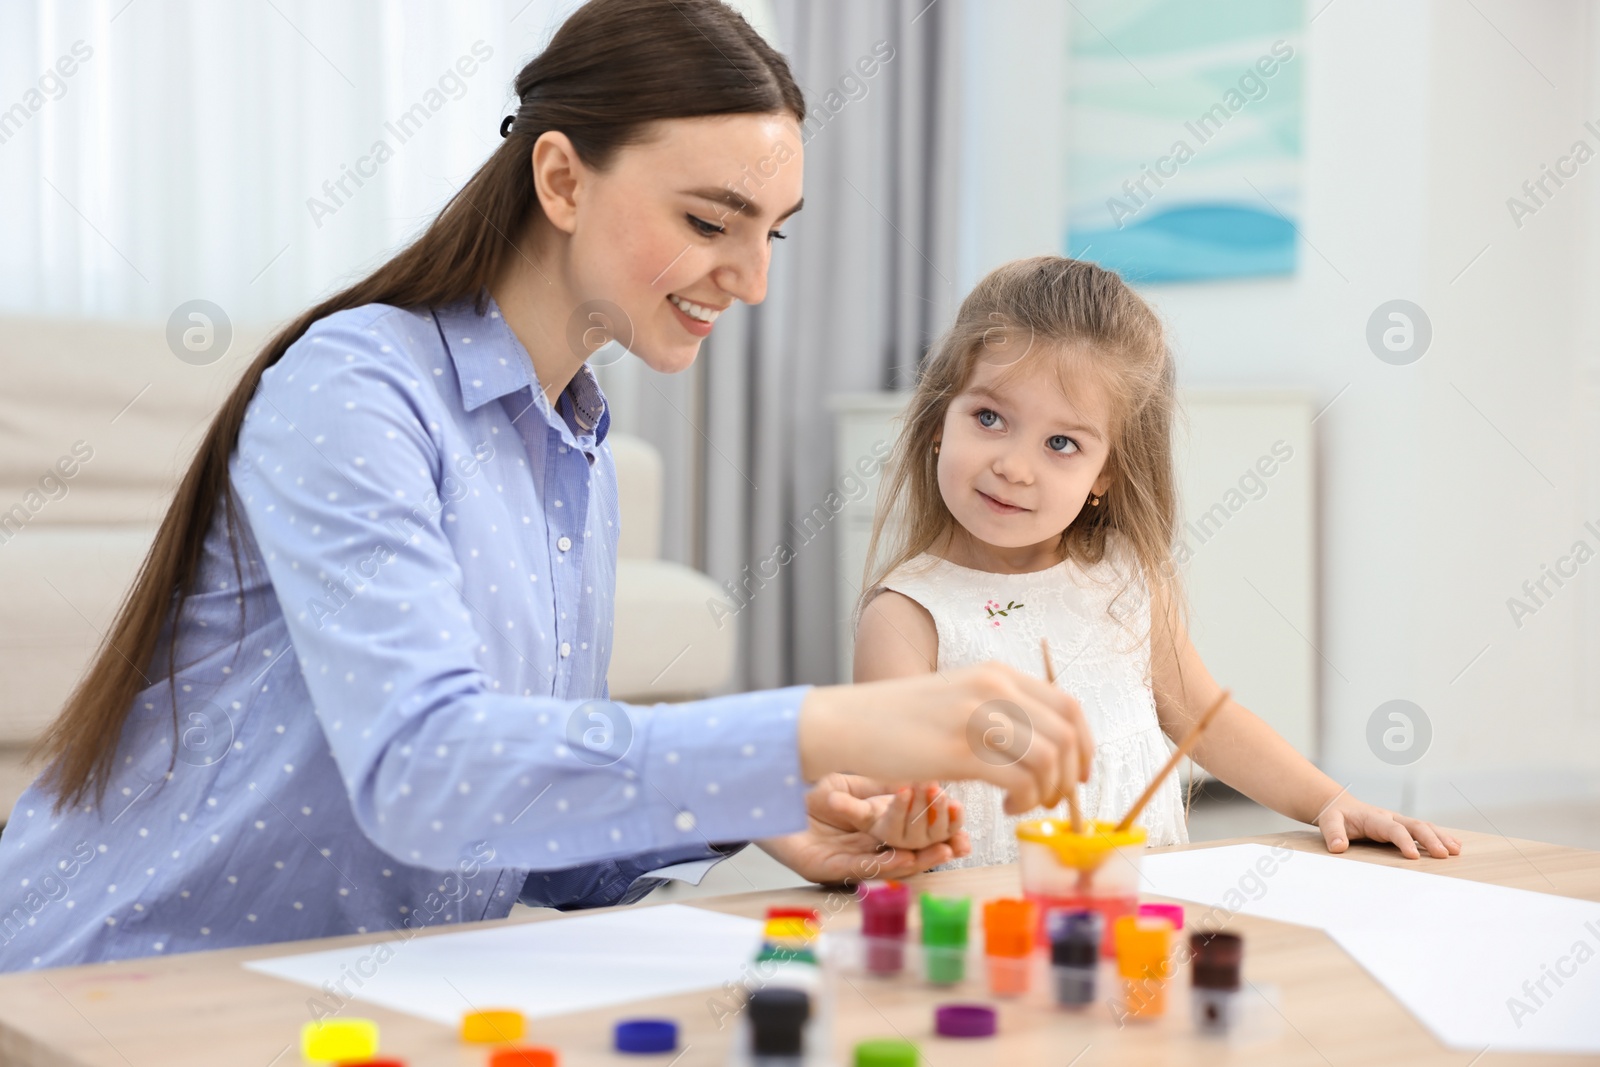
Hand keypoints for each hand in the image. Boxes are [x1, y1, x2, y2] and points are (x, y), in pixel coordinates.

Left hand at [757, 777, 962, 883]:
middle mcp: (867, 846)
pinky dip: (885, 865)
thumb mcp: (851, 781)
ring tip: (943, 851)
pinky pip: (861, 870)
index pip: (916, 830)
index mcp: (876, 825)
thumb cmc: (808, 788)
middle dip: (939, 846)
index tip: (964, 822)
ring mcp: (848, 859)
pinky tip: (906, 857)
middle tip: (961, 840)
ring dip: (920, 859)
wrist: (766, 795)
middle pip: (911, 851)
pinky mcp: (827, 869)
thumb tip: (923, 778)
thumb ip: (881, 785)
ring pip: (891, 865)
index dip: (940, 828)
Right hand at [797, 663, 1094, 815]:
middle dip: (1070, 775)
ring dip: (1048, 791)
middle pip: (1067, 733)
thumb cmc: (899, 720)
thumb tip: (1041, 745)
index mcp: (997, 673)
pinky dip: (1025, 800)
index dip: (1083, 746)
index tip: (1076, 774)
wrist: (847, 723)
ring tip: (1024, 804)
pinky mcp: (961, 749)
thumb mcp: (957, 700)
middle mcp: (994, 687)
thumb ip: (997, 711)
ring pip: (1051, 758)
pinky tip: (1005, 807)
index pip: (1068, 705)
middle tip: (1051, 799)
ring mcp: (978, 716)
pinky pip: (1022, 780)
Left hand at [1316, 797, 1462, 858]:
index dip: (1403, 841)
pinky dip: (1439, 836)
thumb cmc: (1336, 816)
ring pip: (1424, 826)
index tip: (1413, 856)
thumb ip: (1333, 833)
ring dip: (1440, 837)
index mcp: (1374, 818)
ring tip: (1456, 850)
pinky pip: (1424, 830)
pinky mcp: (1403, 827)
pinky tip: (1454, 846)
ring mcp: (1399, 821)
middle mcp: (1390, 817)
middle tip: (1444, 854)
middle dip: (1430, 839)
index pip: (1393, 829)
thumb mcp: (1329, 822)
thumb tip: (1338, 847)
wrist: (1341, 806)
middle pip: (1414, 825)